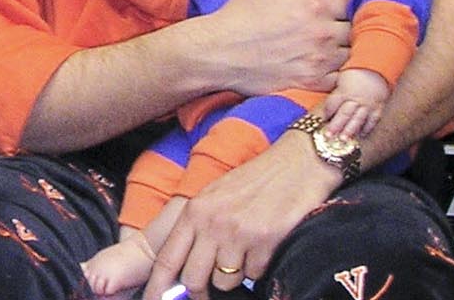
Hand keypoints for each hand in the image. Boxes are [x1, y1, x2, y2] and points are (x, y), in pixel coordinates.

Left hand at [143, 132, 339, 299]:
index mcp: (194, 212)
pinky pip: (254, 275)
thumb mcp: (213, 197)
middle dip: (199, 292)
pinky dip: (258, 268)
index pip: (167, 259)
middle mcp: (212, 224)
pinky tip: (263, 247)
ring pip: (225, 281)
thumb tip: (184, 264)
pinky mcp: (266, 242)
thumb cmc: (253, 182)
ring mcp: (238, 234)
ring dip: (234, 276)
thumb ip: (197, 227)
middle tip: (207, 292)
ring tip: (244, 253)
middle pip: (193, 279)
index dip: (158, 286)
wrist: (296, 165)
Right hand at [198, 0, 349, 96]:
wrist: (218, 52)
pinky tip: (329, 64)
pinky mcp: (313, 83)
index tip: (343, 2)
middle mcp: (323, 34)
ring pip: (356, 54)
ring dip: (350, 48)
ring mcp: (320, 61)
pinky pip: (344, 79)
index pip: (356, 0)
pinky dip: (342, 72)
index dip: (353, 0)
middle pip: (359, 28)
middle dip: (353, 24)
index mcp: (316, 5)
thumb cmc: (242, 13)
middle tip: (341, 22)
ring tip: (336, 43)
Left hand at [323, 68, 389, 139]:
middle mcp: (356, 98)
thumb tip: (315, 87)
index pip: (332, 103)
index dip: (326, 112)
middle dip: (336, 125)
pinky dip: (367, 128)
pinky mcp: (378, 108)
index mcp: (344, 90)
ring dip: (350, 130)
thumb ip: (331, 87)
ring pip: (358, 119)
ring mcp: (368, 105)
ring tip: (343, 139)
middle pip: (344, 113)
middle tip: (328, 135)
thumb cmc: (354, 75)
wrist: (377, 72)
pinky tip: (361, 136)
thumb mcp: (341, 77)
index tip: (321, 121)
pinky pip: (373, 120)